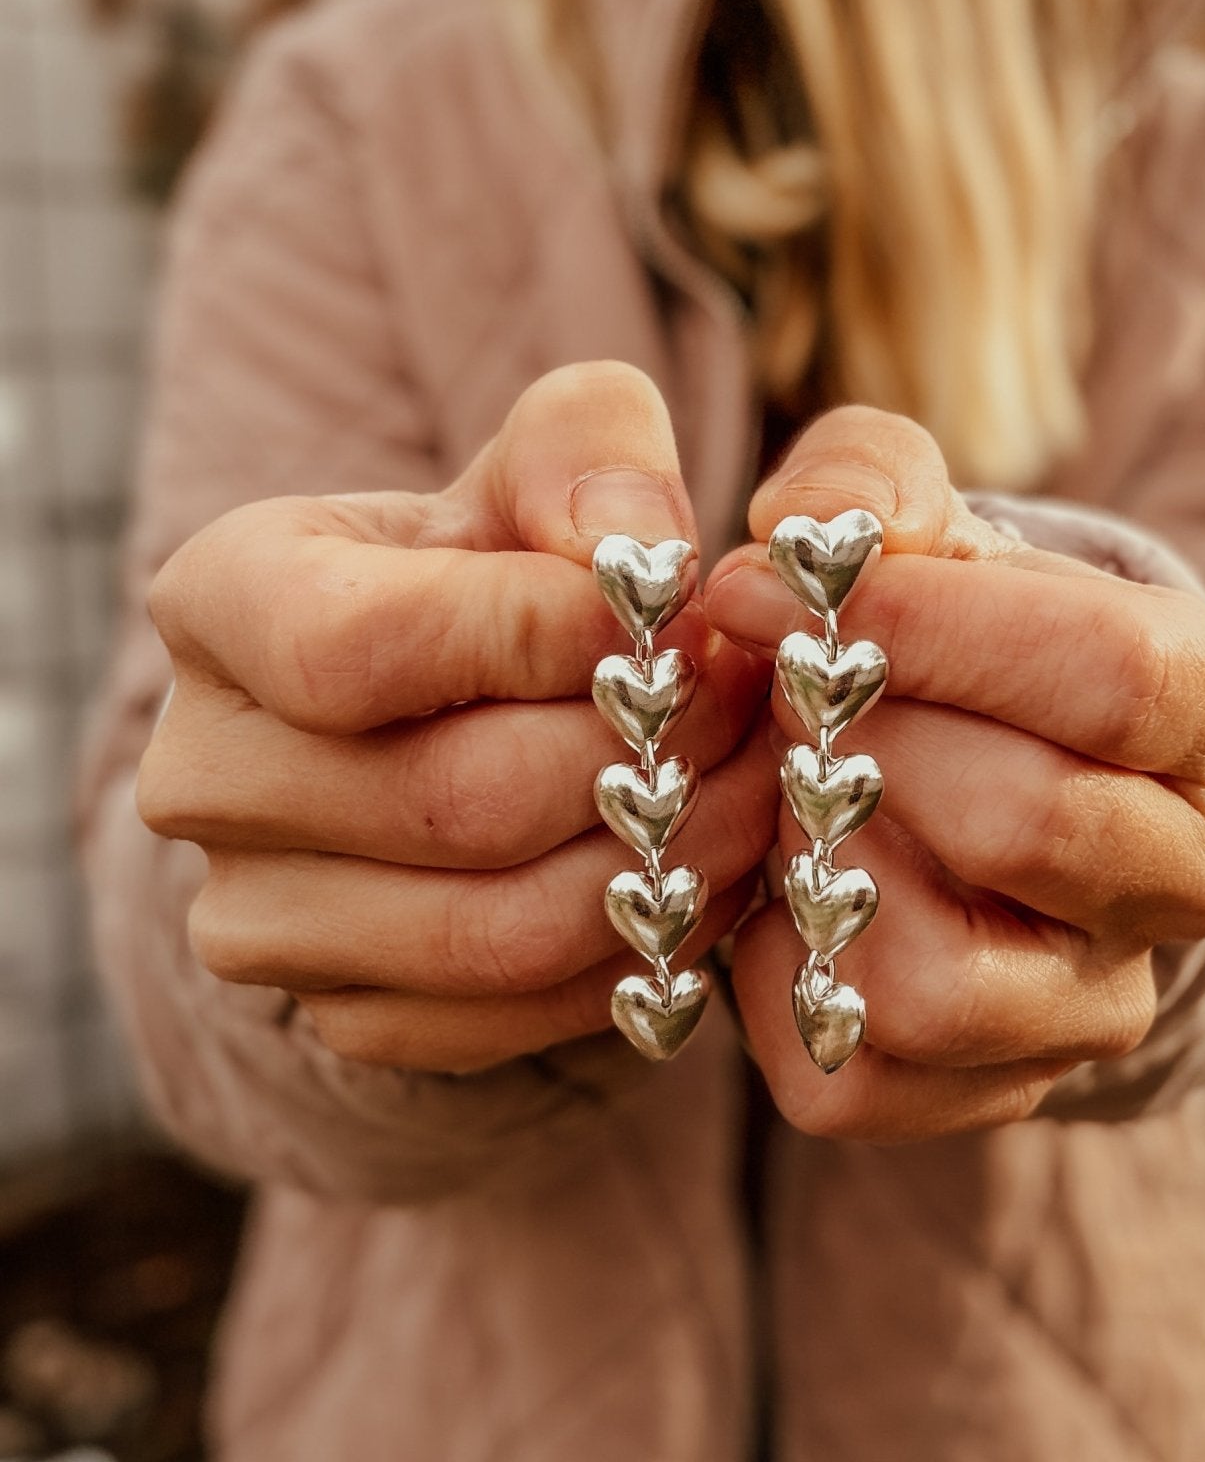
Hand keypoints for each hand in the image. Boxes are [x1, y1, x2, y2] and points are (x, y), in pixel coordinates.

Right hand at [137, 362, 776, 1073]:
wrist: (457, 705)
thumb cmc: (500, 564)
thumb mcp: (542, 461)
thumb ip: (588, 446)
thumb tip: (628, 547)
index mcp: (222, 600)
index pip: (351, 645)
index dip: (531, 637)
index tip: (664, 615)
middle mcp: (204, 772)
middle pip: (452, 801)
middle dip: (639, 752)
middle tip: (743, 702)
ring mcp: (259, 916)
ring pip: (500, 930)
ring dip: (666, 860)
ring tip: (741, 782)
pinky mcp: (344, 1015)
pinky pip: (522, 1014)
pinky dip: (640, 950)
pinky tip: (695, 870)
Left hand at [704, 407, 1204, 1141]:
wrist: (973, 760)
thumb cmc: (952, 626)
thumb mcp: (928, 520)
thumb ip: (871, 481)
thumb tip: (809, 528)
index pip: (1117, 674)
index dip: (930, 626)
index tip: (772, 589)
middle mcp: (1185, 876)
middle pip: (1031, 825)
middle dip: (861, 746)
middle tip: (782, 694)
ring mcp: (1097, 1003)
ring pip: (940, 984)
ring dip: (822, 871)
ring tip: (797, 795)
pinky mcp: (992, 1092)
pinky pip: (854, 1074)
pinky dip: (777, 978)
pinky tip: (783, 894)